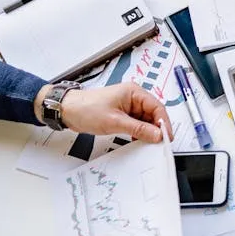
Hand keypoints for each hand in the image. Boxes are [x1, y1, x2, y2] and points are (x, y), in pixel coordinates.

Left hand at [49, 82, 171, 141]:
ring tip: (148, 143)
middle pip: (153, 114)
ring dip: (147, 131)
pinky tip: (138, 140)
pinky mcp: (122, 114)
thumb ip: (138, 129)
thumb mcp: (115, 121)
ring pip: (145, 120)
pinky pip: (136, 123)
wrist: (67, 110)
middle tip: (159, 143)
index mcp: (134, 92)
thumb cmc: (86, 109)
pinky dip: (138, 132)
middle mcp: (133, 97)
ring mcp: (128, 106)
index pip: (157, 107)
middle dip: (157, 128)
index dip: (164, 123)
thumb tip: (157, 134)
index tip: (167, 137)